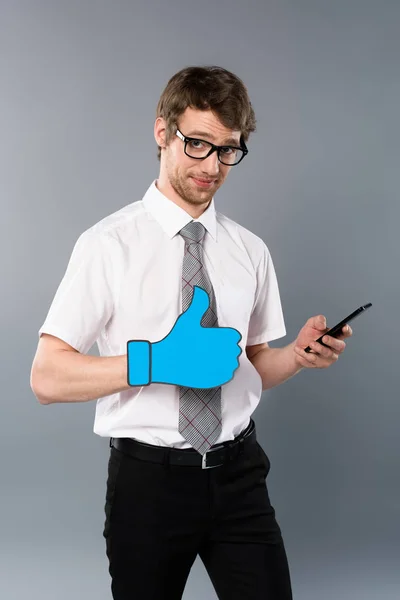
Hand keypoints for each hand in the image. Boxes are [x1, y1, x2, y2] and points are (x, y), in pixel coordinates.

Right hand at [127, 286, 241, 387]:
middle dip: (228, 348)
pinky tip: (215, 368)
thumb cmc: (175, 340)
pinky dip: (224, 372)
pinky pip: (227, 376)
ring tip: (218, 358)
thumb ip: (198, 304)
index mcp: (215, 337)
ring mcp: (216, 367)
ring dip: (228, 361)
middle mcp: (218, 353)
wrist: (163, 363)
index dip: (228, 337)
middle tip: (218, 348)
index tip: (221, 338)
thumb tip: (200, 289)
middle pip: (234, 350)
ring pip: (232, 364)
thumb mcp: (187, 320)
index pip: (234, 337)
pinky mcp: (212, 380)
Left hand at [293, 315, 352, 368]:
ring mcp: (330, 357)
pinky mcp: (322, 364)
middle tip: (324, 338)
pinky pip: (315, 360)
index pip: (346, 333)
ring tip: (310, 344)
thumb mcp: (311, 325)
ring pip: (327, 354)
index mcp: (336, 336)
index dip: (347, 330)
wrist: (297, 348)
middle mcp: (336, 348)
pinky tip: (298, 349)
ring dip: (318, 348)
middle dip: (332, 342)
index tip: (344, 327)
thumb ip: (317, 321)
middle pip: (340, 346)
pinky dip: (305, 354)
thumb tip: (322, 324)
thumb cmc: (308, 335)